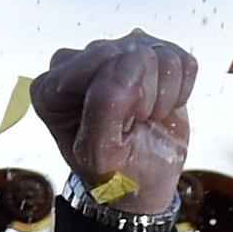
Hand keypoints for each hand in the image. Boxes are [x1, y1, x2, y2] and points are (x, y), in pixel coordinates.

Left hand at [30, 33, 196, 217]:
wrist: (144, 180)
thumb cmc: (116, 172)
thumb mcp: (101, 154)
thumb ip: (105, 108)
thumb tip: (130, 62)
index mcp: (51, 87)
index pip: (101, 62)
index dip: (122, 98)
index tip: (117, 126)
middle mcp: (78, 62)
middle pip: (129, 54)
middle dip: (141, 96)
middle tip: (131, 124)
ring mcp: (116, 52)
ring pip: (159, 54)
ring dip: (161, 96)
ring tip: (144, 117)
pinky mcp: (151, 51)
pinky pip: (182, 60)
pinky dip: (179, 91)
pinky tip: (158, 106)